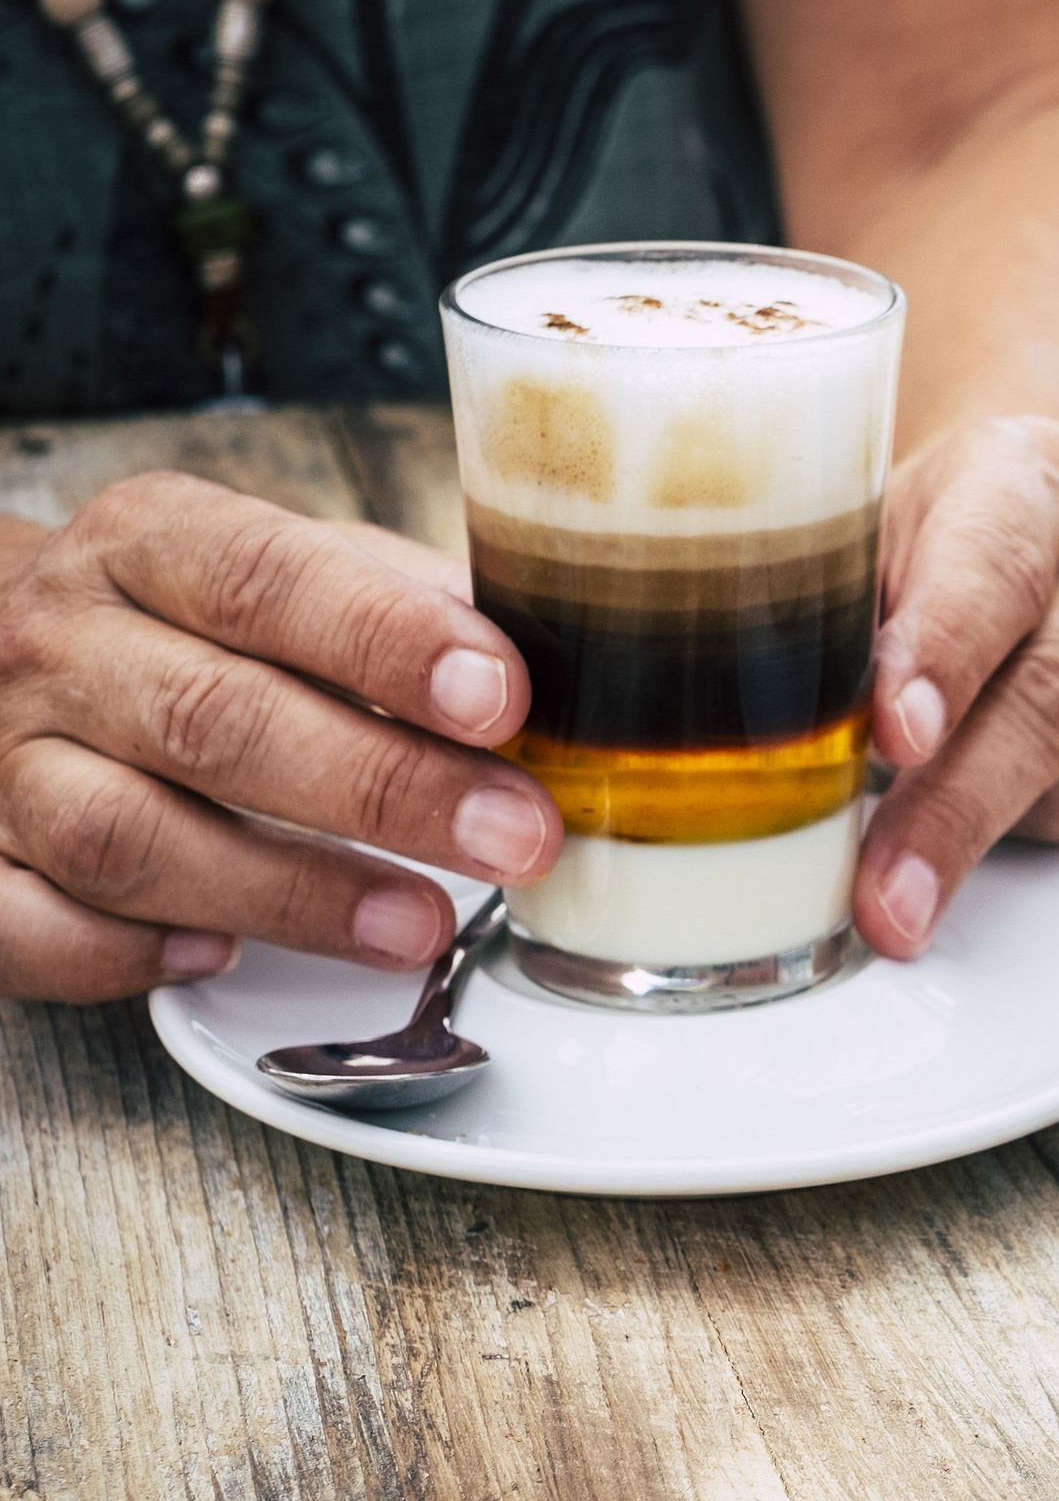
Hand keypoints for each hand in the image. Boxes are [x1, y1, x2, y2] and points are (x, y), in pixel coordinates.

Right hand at [0, 474, 559, 1002]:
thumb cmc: (183, 617)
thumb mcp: (287, 567)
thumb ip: (403, 604)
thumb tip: (564, 655)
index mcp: (149, 544)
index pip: (264, 579)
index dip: (389, 641)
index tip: (503, 700)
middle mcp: (60, 645)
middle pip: (214, 718)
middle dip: (382, 788)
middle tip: (513, 839)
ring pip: (124, 836)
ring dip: (287, 891)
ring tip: (420, 926)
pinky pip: (27, 925)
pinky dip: (125, 953)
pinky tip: (222, 955)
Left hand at [855, 416, 1058, 955]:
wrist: (1052, 529)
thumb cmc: (932, 548)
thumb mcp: (867, 536)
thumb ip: (832, 616)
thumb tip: (783, 751)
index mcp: (1028, 479)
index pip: (991, 572)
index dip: (942, 659)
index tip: (897, 737)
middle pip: (1051, 703)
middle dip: (957, 812)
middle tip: (887, 903)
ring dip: (993, 831)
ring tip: (933, 806)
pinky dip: (1052, 847)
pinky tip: (1013, 801)